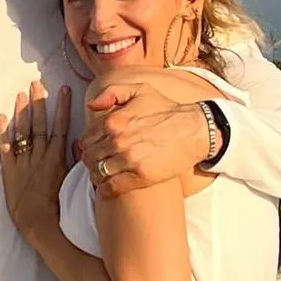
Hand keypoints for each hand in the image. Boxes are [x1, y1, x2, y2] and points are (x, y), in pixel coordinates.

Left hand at [0, 82, 72, 242]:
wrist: (39, 223)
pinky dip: (2, 131)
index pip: (61, 126)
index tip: (62, 89)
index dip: (62, 107)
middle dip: (38, 102)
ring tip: (21, 94)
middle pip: (39, 123)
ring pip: (22, 131)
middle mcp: (40, 155)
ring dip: (22, 111)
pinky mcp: (9, 170)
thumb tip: (85, 146)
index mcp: (57, 157)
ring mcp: (23, 161)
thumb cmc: (60, 208)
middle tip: (36, 83)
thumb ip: (78, 163)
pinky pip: (4, 147)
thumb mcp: (74, 183)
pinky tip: (1, 117)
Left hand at [75, 82, 211, 198]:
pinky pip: (112, 187)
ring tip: (103, 177)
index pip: (85, 140)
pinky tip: (108, 189)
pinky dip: (106, 190)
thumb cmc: (167, 110)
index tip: (94, 151)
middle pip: (89, 158)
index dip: (87, 147)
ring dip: (97, 177)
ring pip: (98, 173)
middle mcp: (118, 140)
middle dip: (90, 162)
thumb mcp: (140, 90)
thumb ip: (112, 93)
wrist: (194, 130)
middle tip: (97, 165)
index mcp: (113, 121)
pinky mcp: (141, 176)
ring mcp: (129, 159)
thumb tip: (91, 106)